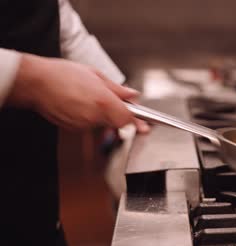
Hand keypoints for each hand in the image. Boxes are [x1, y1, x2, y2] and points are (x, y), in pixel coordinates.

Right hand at [7, 53, 135, 129]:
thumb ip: (117, 89)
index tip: (146, 124)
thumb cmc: (62, 74)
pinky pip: (89, 125)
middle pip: (117, 123)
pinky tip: (81, 104)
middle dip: (119, 114)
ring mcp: (83, 124)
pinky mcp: (74, 128)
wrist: (36, 83)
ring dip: (103, 115)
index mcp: (104, 102)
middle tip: (114, 101)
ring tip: (91, 97)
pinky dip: (90, 117)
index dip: (137, 121)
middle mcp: (95, 117)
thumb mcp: (96, 75)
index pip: (128, 119)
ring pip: (103, 124)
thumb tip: (132, 95)